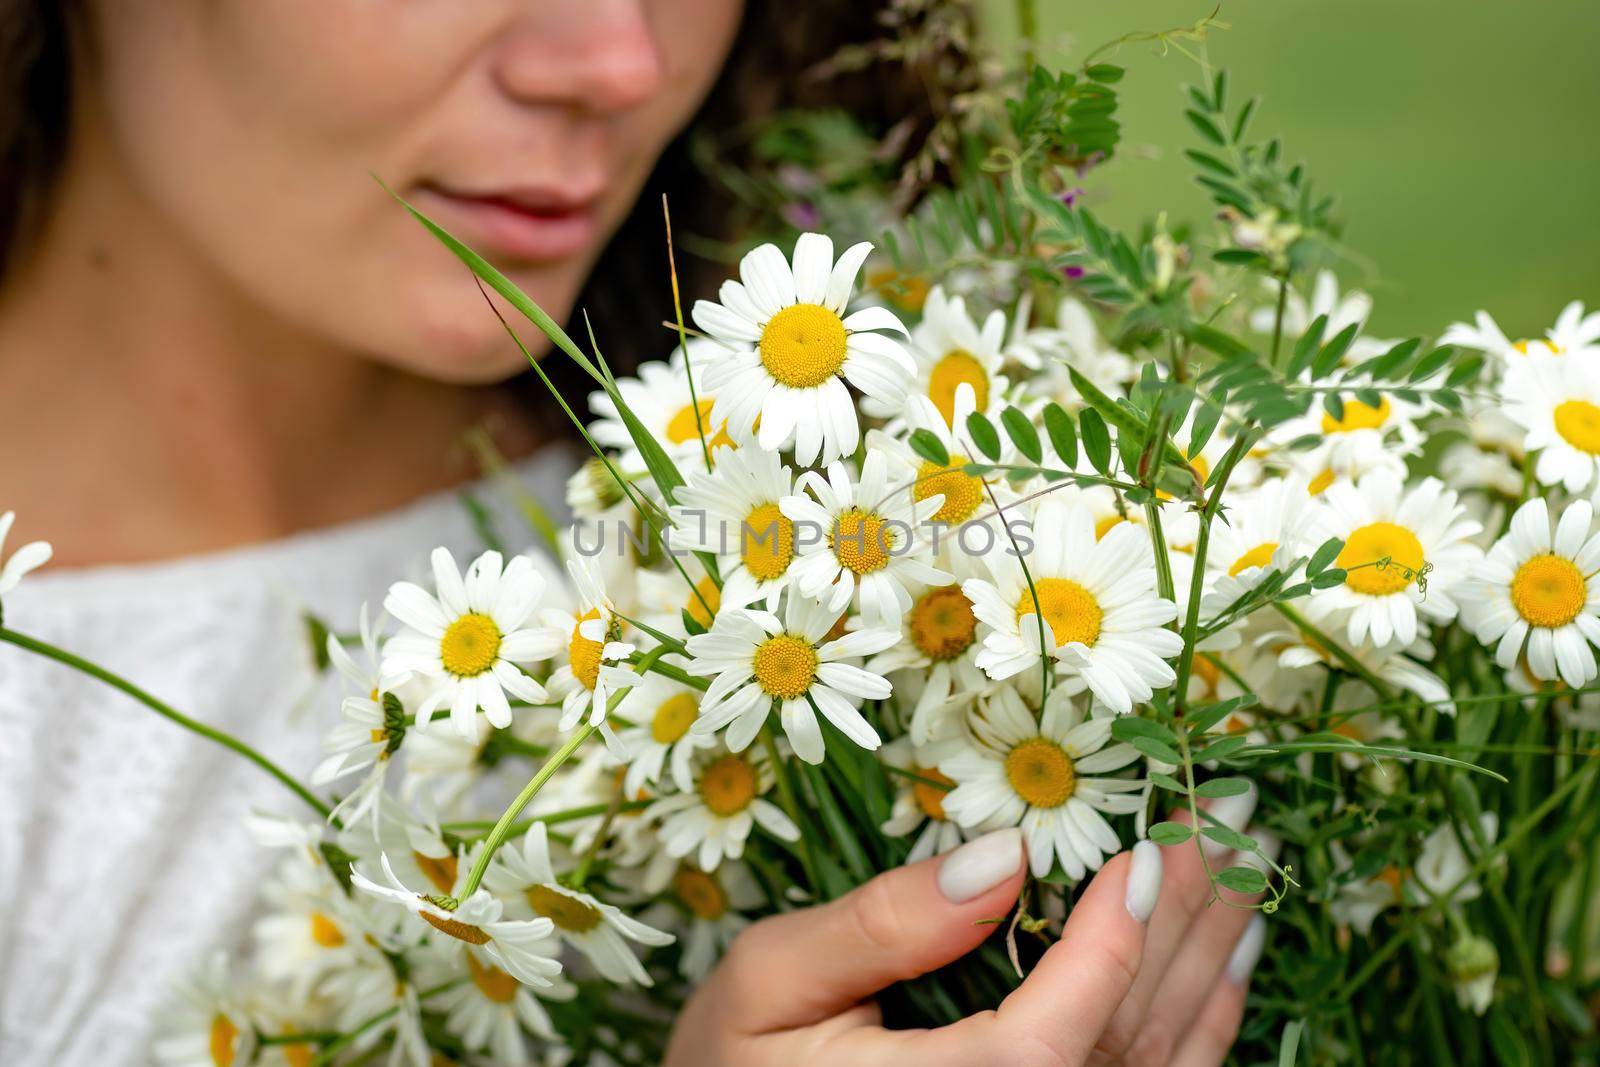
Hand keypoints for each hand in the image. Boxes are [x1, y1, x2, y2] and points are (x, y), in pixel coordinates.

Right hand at [664, 794, 1266, 1066]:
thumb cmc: (734, 1063)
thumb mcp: (768, 984)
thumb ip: (880, 926)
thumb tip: (1001, 856)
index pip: (1045, 1043)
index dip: (1109, 949)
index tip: (1144, 853)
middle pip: (1121, 1042)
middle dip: (1183, 922)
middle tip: (1228, 818)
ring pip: (1150, 1062)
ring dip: (1205, 959)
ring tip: (1247, 868)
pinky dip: (1202, 1025)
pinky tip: (1230, 959)